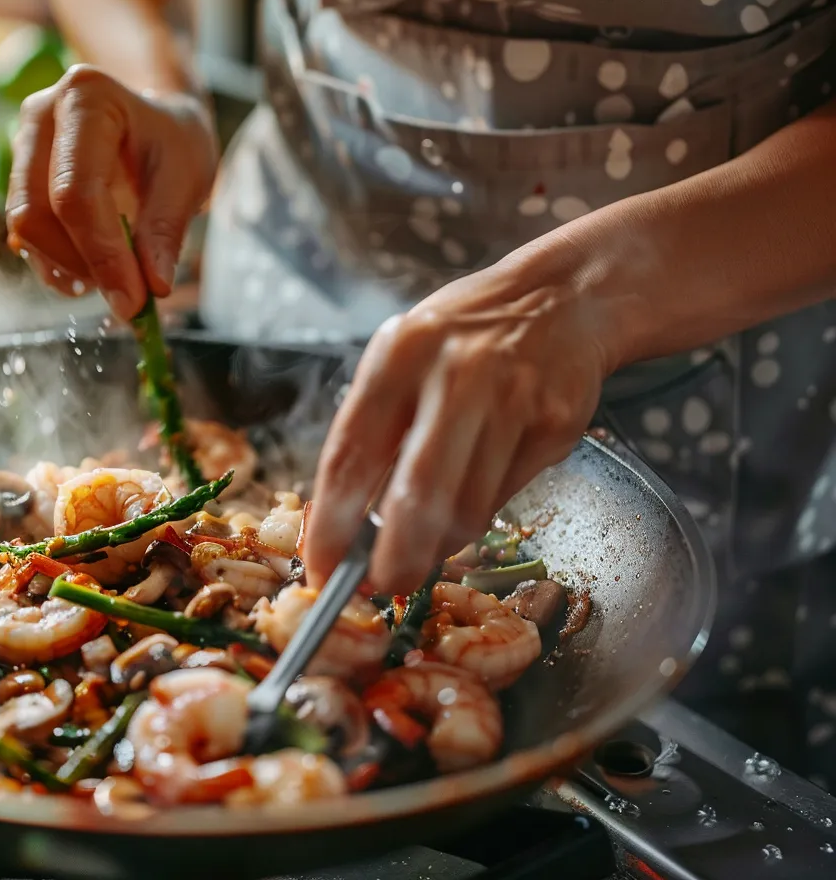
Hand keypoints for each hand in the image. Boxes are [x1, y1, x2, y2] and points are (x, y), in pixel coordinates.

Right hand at [5, 65, 217, 319]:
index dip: (101, 254)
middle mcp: (40, 117)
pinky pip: (27, 237)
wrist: (154, 121)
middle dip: (82, 265)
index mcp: (86, 98)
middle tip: (129, 297)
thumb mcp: (187, 175)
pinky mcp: (19, 181)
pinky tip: (95, 271)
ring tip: (120, 276)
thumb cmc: (172, 139)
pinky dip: (60, 266)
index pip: (75, 192)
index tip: (133, 300)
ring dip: (70, 269)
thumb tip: (153, 286)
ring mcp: (22, 148)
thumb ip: (166, 230)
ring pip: (25, 230)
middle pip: (36, 213)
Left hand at [302, 247, 620, 595]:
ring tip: (424, 546)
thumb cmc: (463, 336)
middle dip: (393, 556)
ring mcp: (511, 400)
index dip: (330, 522)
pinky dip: (477, 517)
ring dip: (438, 544)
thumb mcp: (402, 356)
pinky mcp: (555, 426)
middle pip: (415, 494)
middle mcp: (455, 375)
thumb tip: (342, 519)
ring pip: (465, 508)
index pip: (350, 454)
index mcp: (398, 355)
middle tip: (381, 584)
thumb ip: (374, 426)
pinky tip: (468, 501)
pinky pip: (504, 498)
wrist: (562, 297)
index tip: (321, 565)